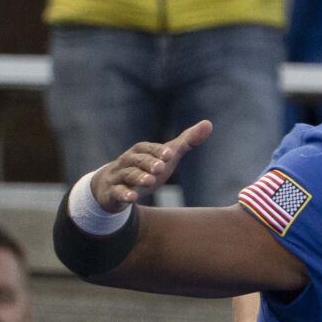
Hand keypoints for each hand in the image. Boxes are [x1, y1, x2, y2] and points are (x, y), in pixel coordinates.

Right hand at [89, 121, 212, 211]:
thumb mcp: (166, 157)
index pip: (147, 148)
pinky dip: (124, 194)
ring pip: (127, 175)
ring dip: (138, 177)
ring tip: (150, 181)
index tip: (170, 155)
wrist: (113, 187)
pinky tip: (132, 197)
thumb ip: (186, 142)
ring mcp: (118, 177)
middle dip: (148, 163)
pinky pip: (117, 193)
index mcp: (139, 152)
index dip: (157, 151)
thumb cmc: (146, 169)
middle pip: (136, 160)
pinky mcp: (113, 193)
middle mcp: (127, 162)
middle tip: (161, 168)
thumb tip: (208, 124)